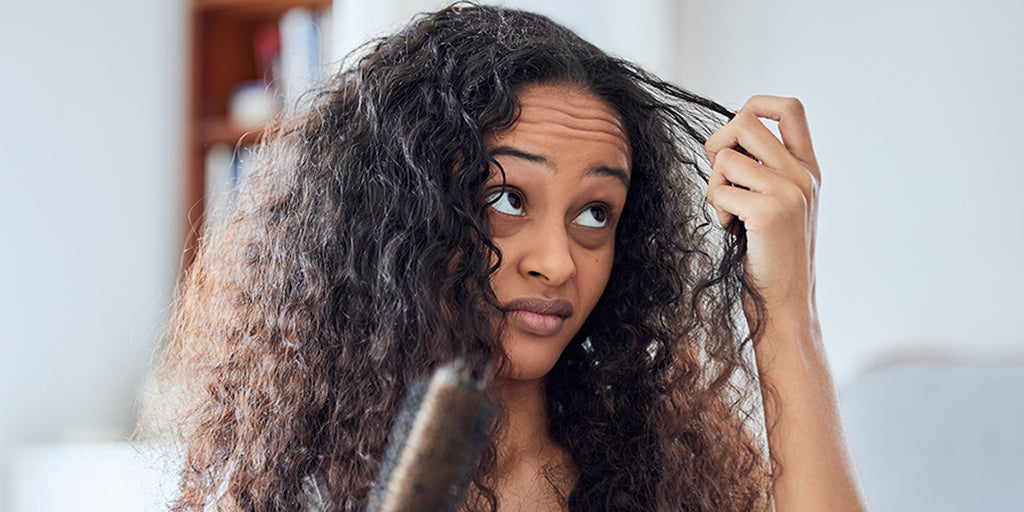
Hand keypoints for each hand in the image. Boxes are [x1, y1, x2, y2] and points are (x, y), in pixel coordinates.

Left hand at [704, 95, 819, 309]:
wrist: (786, 303)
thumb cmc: (770, 255)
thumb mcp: (777, 203)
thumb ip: (764, 169)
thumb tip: (728, 134)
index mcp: (808, 168)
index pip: (789, 108)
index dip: (755, 106)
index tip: (736, 132)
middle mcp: (803, 175)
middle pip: (745, 122)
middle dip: (718, 144)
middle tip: (722, 178)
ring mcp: (789, 191)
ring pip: (726, 157)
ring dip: (714, 184)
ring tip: (729, 212)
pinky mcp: (768, 212)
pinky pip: (719, 189)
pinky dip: (716, 208)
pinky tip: (732, 229)